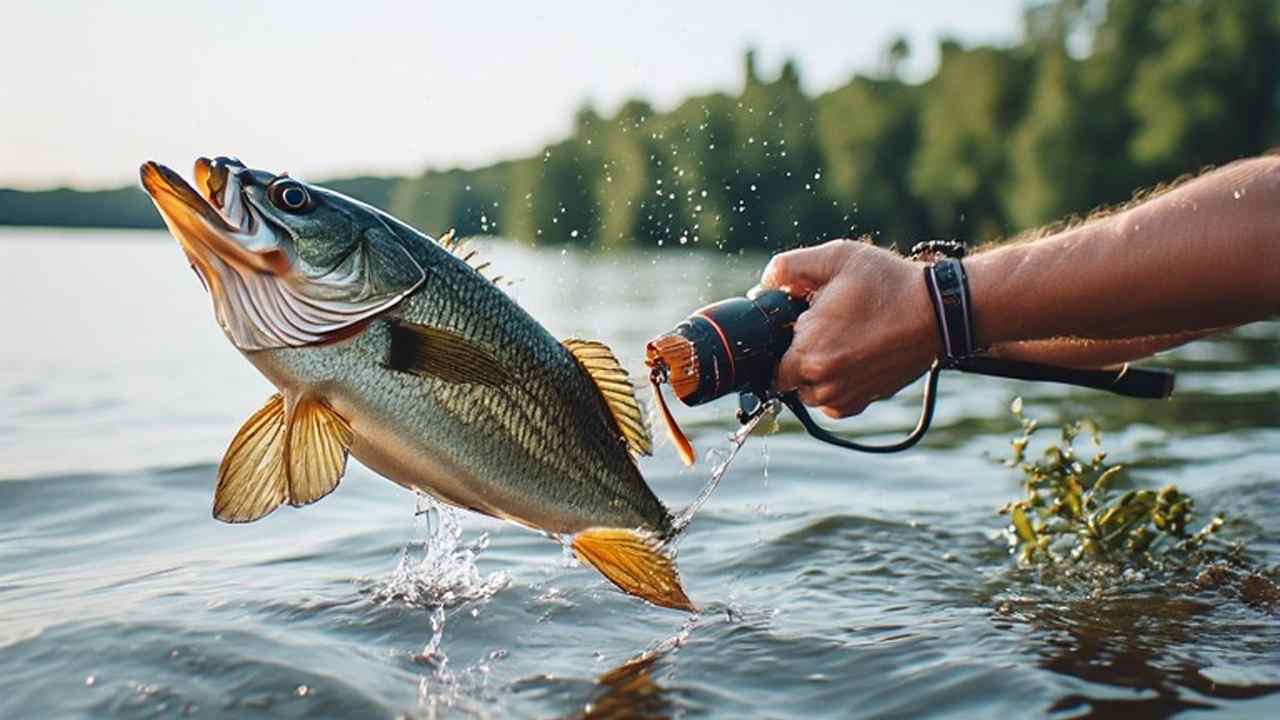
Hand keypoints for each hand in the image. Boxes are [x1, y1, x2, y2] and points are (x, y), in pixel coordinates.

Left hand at [759, 239, 939, 417]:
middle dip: (798, 354)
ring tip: (843, 338)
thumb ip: (787, 268)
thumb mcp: (835, 258)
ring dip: (816, 370)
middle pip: (787, 377)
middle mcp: (823, 383)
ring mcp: (844, 397)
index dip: (781, 338)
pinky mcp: (863, 402)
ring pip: (810, 390)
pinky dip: (836, 383)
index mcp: (808, 351)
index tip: (799, 322)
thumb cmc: (889, 284)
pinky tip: (854, 354)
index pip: (769, 361)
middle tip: (827, 326)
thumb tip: (762, 287)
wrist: (939, 312)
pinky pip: (833, 400)